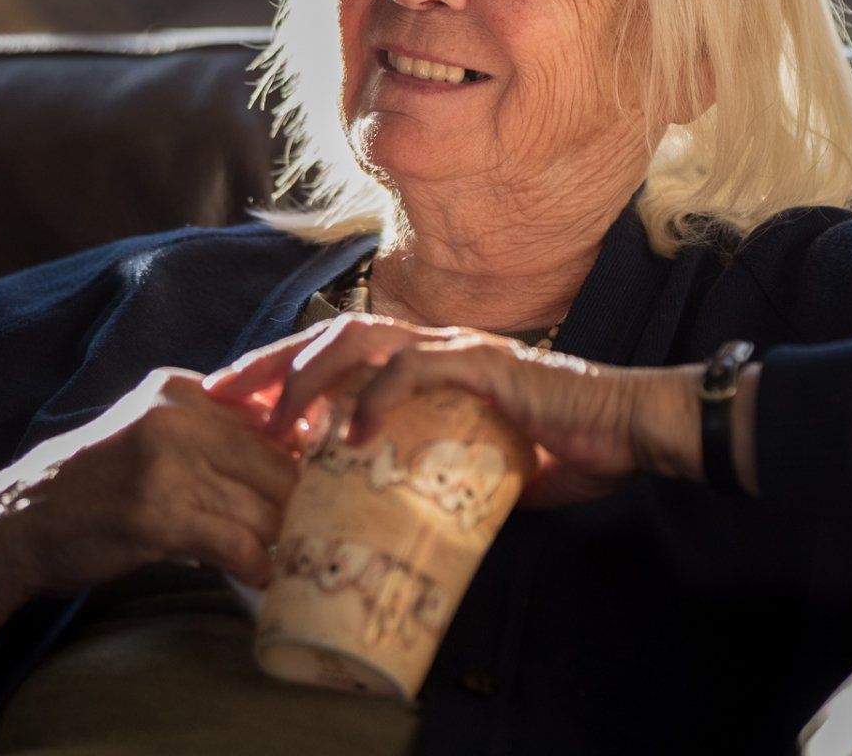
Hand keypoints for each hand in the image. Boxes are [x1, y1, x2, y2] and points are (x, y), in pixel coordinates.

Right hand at [0, 366, 299, 649]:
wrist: (19, 522)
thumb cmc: (97, 482)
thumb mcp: (154, 432)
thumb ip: (216, 430)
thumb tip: (302, 444)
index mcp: (182, 390)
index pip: (274, 412)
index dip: (307, 453)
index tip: (324, 481)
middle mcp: (177, 417)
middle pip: (276, 462)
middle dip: (300, 503)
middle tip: (319, 530)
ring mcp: (166, 466)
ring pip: (262, 506)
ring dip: (282, 540)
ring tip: (295, 557)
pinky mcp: (156, 516)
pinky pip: (236, 543)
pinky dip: (256, 565)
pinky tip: (261, 577)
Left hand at [203, 312, 667, 510]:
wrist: (630, 429)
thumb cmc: (570, 448)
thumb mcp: (488, 470)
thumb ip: (447, 476)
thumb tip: (408, 517)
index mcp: (428, 363)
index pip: (340, 353)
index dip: (284, 373)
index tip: (238, 405)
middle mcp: (433, 344)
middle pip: (331, 334)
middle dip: (270, 363)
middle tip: (221, 396)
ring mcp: (455, 349)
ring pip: (360, 338)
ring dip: (309, 374)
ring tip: (276, 419)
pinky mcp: (481, 364)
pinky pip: (414, 368)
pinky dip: (376, 398)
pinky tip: (352, 435)